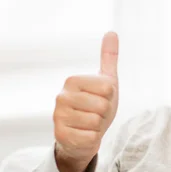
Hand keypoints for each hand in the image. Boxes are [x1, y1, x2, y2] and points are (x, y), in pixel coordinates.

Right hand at [53, 32, 119, 171]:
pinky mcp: (60, 136)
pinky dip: (92, 139)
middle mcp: (61, 97)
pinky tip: (84, 135)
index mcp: (72, 80)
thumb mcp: (106, 82)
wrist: (83, 136)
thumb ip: (108, 58)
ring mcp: (58, 117)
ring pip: (96, 122)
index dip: (110, 97)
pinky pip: (91, 137)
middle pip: (102, 105)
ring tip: (89, 125)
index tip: (101, 100)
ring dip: (98, 127)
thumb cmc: (96, 107)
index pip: (108, 88)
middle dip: (104, 113)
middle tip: (96, 114)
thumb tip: (112, 32)